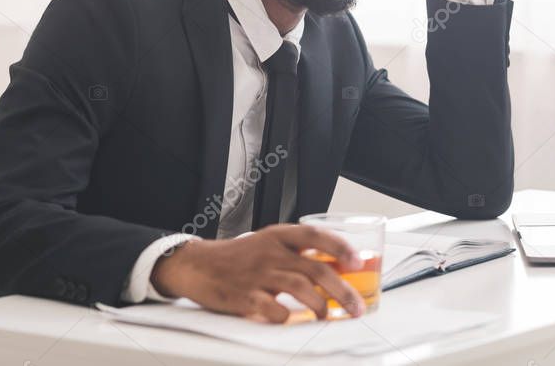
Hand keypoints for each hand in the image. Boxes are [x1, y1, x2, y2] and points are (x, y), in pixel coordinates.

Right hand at [150, 224, 364, 322]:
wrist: (197, 266)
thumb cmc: (237, 257)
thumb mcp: (267, 243)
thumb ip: (296, 253)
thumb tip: (334, 268)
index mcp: (278, 236)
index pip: (315, 235)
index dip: (339, 247)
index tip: (357, 261)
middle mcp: (271, 252)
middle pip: (316, 269)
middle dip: (342, 290)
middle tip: (356, 306)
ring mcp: (258, 274)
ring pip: (301, 288)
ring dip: (320, 306)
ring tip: (327, 316)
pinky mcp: (245, 297)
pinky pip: (275, 310)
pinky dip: (288, 317)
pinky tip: (291, 320)